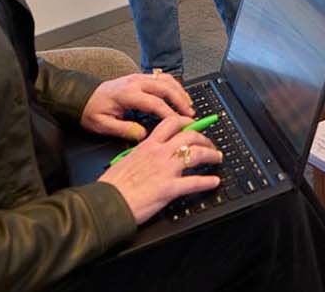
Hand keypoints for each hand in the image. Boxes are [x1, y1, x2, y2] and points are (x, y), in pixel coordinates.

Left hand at [81, 69, 194, 139]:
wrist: (83, 97)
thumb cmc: (92, 110)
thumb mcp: (103, 124)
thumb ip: (123, 130)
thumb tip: (143, 134)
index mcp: (126, 93)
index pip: (154, 102)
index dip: (169, 113)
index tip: (179, 123)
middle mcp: (135, 82)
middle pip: (165, 87)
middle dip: (180, 101)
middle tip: (190, 115)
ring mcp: (138, 77)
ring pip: (166, 80)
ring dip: (180, 92)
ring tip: (189, 106)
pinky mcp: (140, 78)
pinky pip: (162, 78)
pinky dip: (174, 86)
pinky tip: (180, 96)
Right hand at [98, 115, 222, 222]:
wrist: (107, 202)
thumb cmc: (112, 185)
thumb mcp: (125, 161)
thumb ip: (141, 154)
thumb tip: (147, 154)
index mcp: (148, 146)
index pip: (171, 124)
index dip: (187, 121)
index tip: (194, 124)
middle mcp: (160, 154)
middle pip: (190, 136)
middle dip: (204, 138)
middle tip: (210, 144)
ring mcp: (167, 170)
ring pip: (196, 154)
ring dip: (211, 155)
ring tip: (217, 158)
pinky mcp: (170, 188)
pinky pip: (195, 182)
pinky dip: (207, 182)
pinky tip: (214, 182)